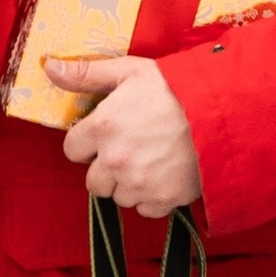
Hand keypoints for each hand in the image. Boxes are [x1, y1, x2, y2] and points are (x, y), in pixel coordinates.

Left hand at [47, 53, 203, 216]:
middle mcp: (114, 161)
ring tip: (151, 161)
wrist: (225, 112)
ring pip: (119, 196)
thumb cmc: (177, 88)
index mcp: (102, 128)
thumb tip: (50, 67)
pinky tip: (165, 175)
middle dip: (106, 168)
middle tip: (129, 151)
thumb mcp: (130, 71)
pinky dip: (153, 197)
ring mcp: (138, 183)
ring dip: (129, 184)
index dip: (87, 142)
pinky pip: (146, 208)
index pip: (72, 149)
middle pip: (93, 181)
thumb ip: (87, 74)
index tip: (104, 135)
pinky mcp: (163, 199)